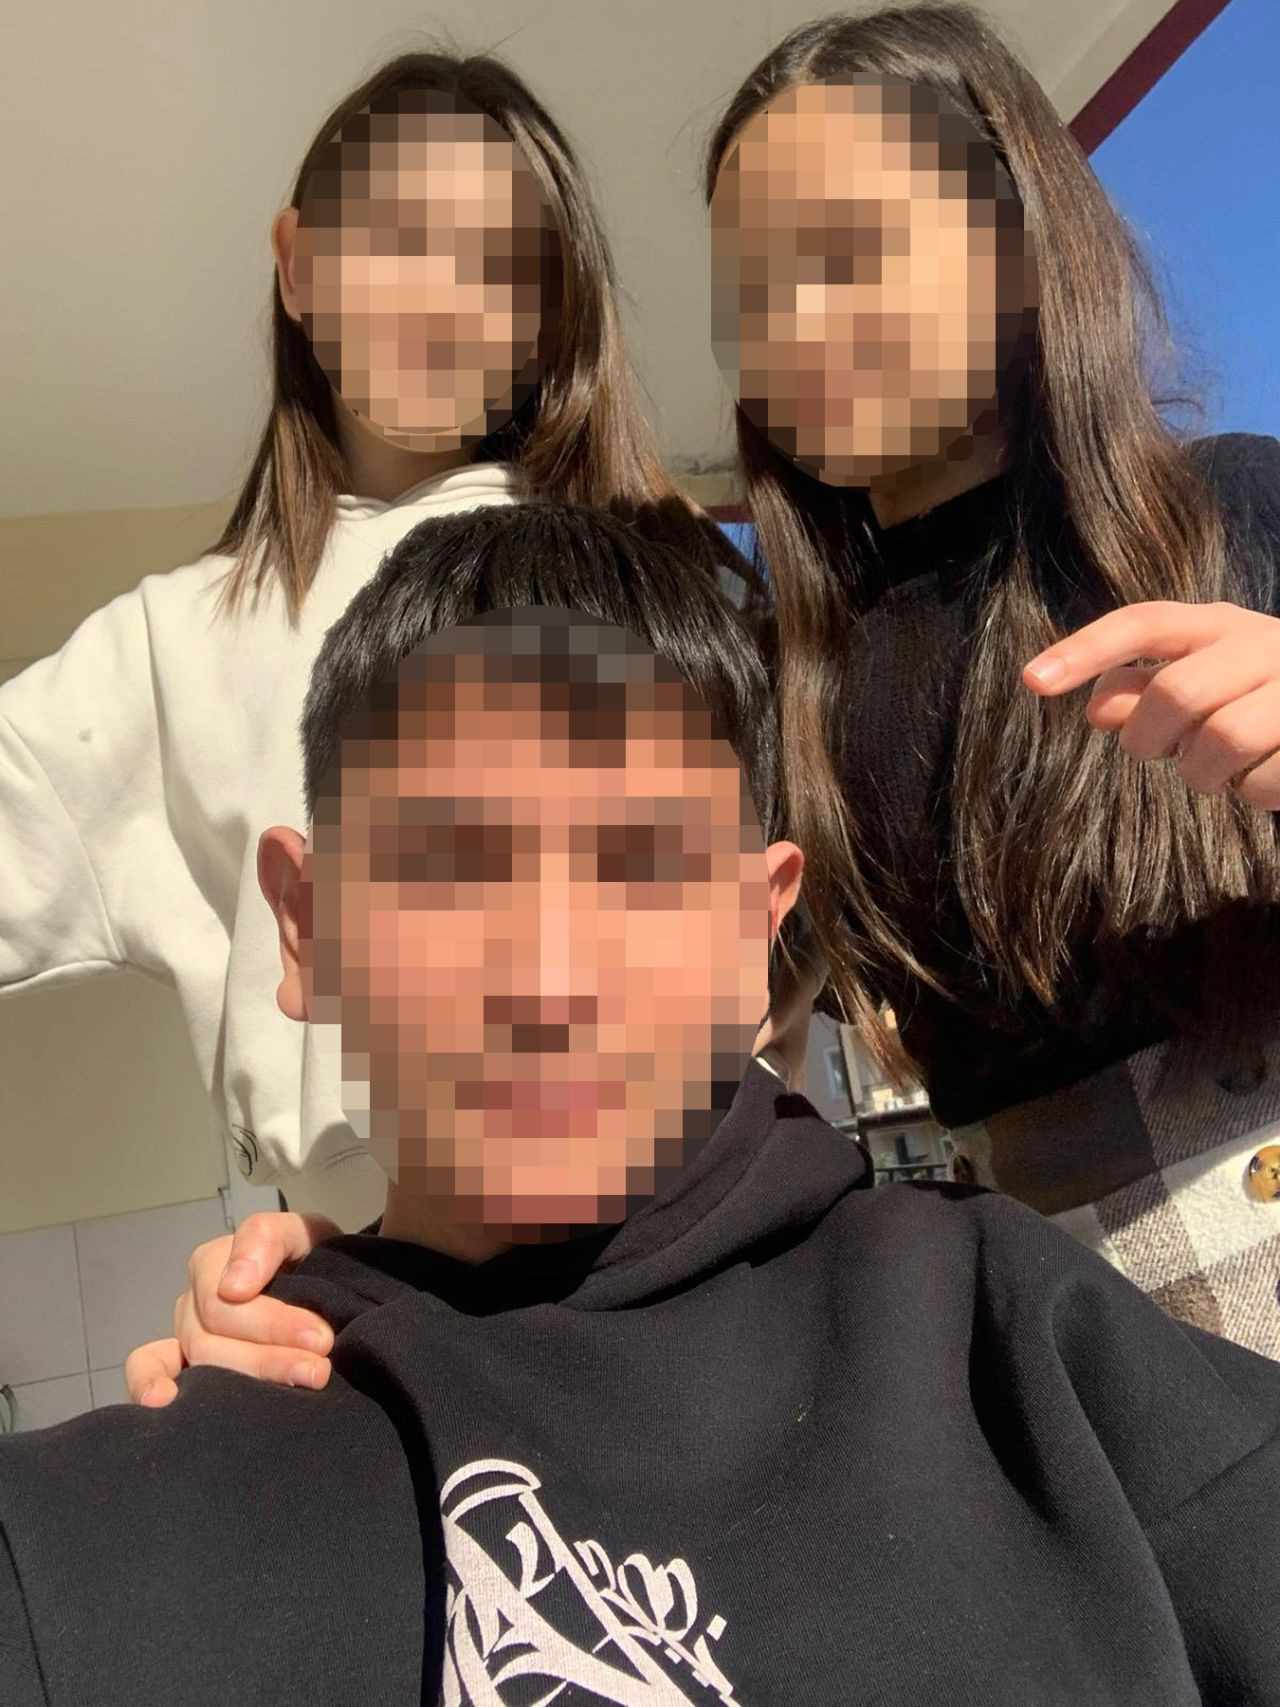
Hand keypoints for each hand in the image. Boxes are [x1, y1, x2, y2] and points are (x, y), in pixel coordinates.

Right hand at [123, 1210, 341, 1406]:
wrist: (327, 1290)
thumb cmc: (312, 1258)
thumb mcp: (302, 1232)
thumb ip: (267, 1237)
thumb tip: (234, 1286)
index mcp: (215, 1262)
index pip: (228, 1300)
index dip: (274, 1323)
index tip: (321, 1339)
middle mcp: (193, 1300)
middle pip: (213, 1337)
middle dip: (269, 1356)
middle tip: (318, 1369)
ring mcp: (184, 1335)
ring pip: (198, 1361)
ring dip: (247, 1379)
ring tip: (299, 1385)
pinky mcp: (181, 1365)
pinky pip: (148, 1368)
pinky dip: (147, 1382)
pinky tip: (164, 1402)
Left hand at [1024, 601, 1279, 808]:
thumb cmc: (1260, 695)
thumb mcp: (1203, 680)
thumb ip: (1145, 689)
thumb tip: (1097, 710)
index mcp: (1217, 624)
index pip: (1142, 623)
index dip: (1085, 650)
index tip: (1031, 681)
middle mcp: (1259, 643)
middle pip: (1176, 692)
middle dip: (1152, 738)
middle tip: (1162, 751)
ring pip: (1220, 740)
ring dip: (1201, 774)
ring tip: (1217, 770)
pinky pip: (1262, 780)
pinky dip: (1251, 793)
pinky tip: (1261, 776)